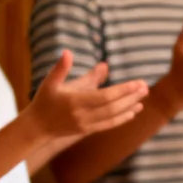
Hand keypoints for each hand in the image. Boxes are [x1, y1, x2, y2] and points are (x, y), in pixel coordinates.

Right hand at [26, 50, 149, 140]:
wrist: (37, 127)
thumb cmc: (45, 100)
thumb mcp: (51, 82)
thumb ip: (62, 67)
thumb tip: (68, 51)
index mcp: (74, 101)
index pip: (104, 96)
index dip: (123, 90)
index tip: (137, 83)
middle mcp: (82, 115)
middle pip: (113, 107)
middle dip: (130, 97)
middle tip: (145, 87)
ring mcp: (86, 125)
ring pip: (113, 117)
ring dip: (130, 107)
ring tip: (143, 97)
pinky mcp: (88, 131)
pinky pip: (109, 125)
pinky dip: (123, 118)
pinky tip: (134, 110)